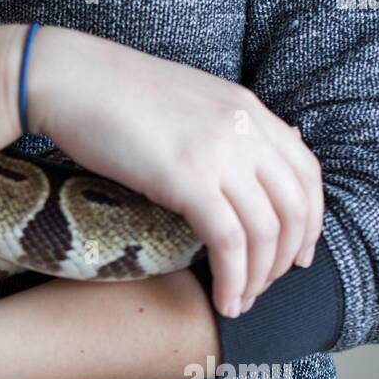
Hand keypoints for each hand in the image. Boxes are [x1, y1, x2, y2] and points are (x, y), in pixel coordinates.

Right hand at [26, 27, 322, 317]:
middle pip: (295, 207)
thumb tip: (236, 164)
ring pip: (266, 231)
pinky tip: (222, 300)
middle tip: (266, 287)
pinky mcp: (188, 178)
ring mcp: (220, 152)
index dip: (310, 220)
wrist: (69, 77)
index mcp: (246, 108)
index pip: (306, 171)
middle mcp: (244, 128)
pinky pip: (229, 242)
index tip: (297, 253)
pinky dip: (232, 279)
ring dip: (259, 278)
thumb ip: (219, 128)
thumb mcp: (184, 101)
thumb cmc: (111, 92)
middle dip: (286, 258)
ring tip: (239, 302)